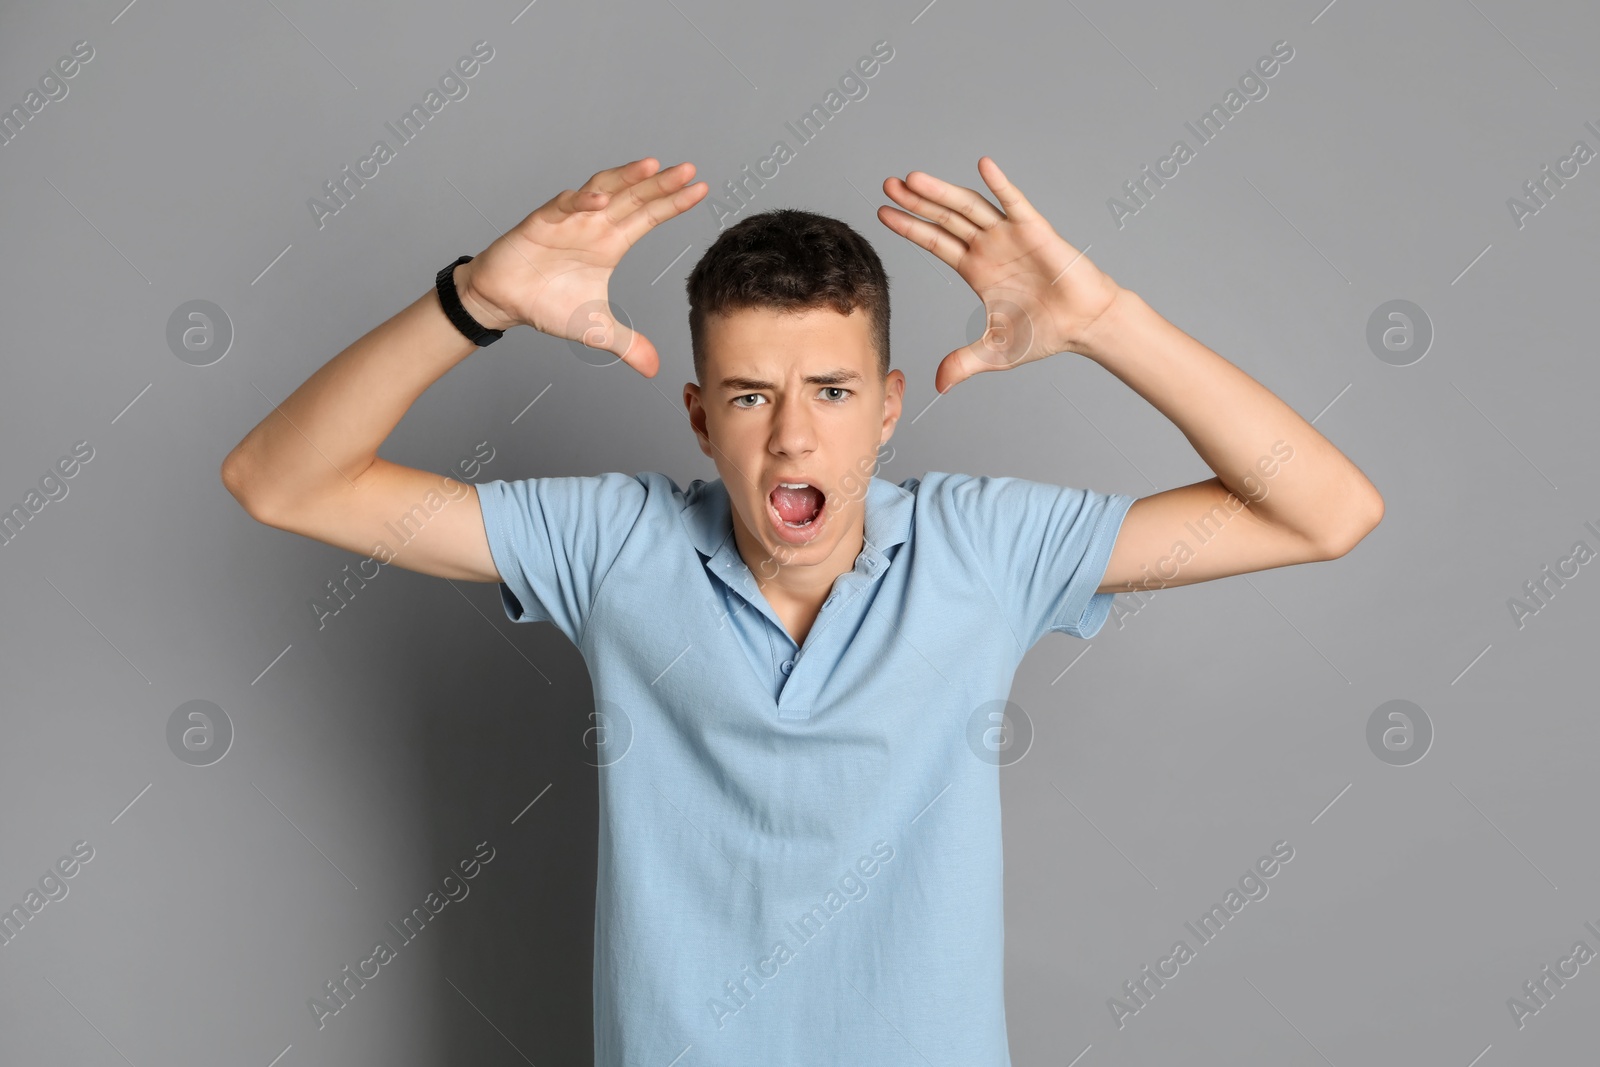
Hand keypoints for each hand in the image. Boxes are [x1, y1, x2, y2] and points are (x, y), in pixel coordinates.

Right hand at [455, 157, 707, 376]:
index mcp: (611, 243)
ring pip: (603, 190)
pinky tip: (600, 199)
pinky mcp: (541, 222)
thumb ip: (627, 345)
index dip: (673, 203)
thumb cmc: (547, 303)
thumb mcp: (595, 329)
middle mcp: (595, 225)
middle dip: (660, 183)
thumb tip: (653, 369)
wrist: (504, 302)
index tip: (701, 189)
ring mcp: (570, 219)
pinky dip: (581, 201)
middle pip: (633, 197)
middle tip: (689, 169)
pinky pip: (564, 206)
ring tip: (651, 167)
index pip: (649, 217)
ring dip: (626, 178)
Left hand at [878, 156, 1123, 392]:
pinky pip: (1015, 203)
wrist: (1084, 325)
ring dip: (942, 192)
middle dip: (916, 202)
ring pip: (969, 207)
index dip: (909, 228)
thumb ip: (964, 363)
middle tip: (887, 184)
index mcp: (975, 269)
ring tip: (914, 178)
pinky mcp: (1036, 231)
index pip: (934, 242)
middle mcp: (988, 247)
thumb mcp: (995, 351)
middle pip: (944, 219)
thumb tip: (939, 384)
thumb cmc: (1045, 332)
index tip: (883, 212)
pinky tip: (983, 165)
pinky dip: (1000, 183)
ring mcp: (1010, 236)